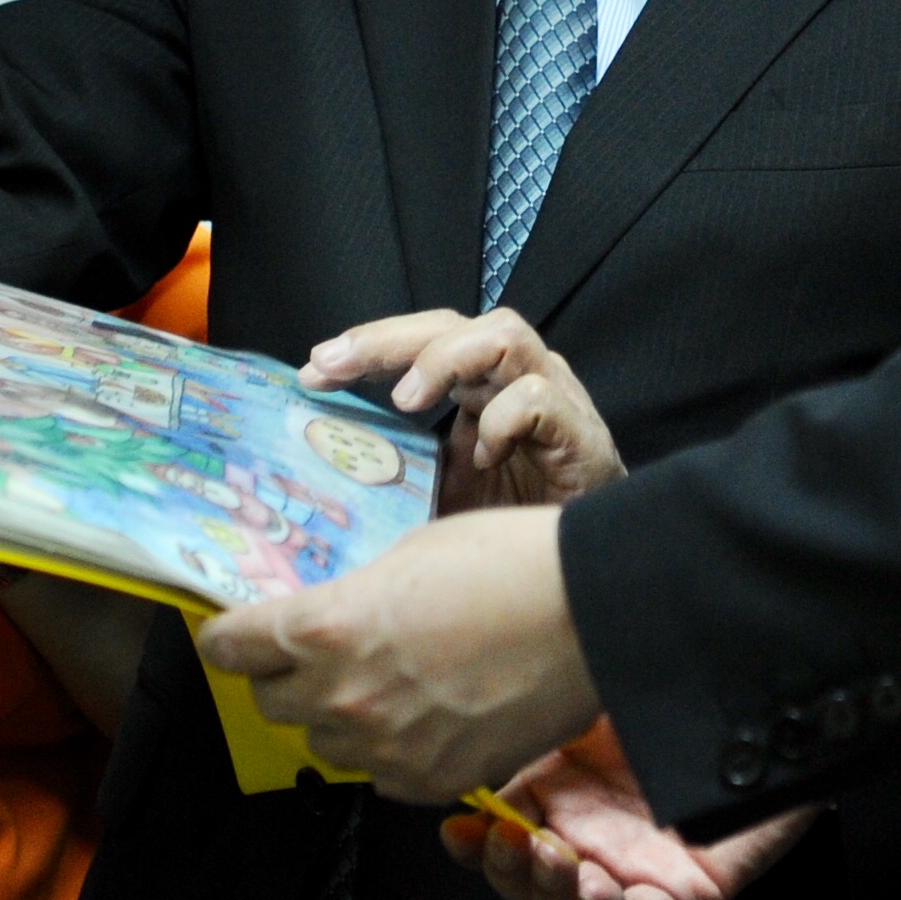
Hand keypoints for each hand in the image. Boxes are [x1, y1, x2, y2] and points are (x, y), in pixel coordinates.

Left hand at [193, 506, 595, 801]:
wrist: (593, 616)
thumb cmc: (509, 563)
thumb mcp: (410, 554)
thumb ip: (353, 597)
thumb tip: (332, 617)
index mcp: (326, 627)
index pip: (229, 648)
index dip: (229, 636)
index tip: (235, 634)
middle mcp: (343, 697)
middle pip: (269, 701)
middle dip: (284, 674)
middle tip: (317, 652)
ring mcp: (386, 750)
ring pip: (325, 743)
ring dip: (338, 715)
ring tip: (384, 682)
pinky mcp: (431, 783)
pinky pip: (381, 774)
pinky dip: (390, 748)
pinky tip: (426, 712)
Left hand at [301, 308, 627, 510]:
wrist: (587, 576)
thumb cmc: (516, 536)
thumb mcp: (440, 498)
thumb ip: (398, 473)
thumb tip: (322, 476)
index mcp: (482, 389)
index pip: (422, 340)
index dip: (368, 348)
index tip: (313, 373)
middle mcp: (517, 380)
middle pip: (453, 323)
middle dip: (386, 339)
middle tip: (332, 365)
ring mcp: (555, 401)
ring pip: (503, 335)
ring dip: (445, 359)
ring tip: (407, 399)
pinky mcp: (581, 435)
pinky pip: (538, 398)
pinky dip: (502, 419)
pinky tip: (484, 456)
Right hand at [445, 720, 813, 899]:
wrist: (770, 709)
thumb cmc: (682, 695)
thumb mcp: (600, 685)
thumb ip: (550, 692)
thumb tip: (493, 682)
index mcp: (558, 789)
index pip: (496, 828)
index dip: (471, 838)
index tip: (457, 826)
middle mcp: (588, 834)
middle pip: (523, 876)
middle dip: (503, 865)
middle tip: (504, 838)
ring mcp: (631, 868)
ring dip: (550, 890)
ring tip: (551, 857)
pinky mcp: (681, 894)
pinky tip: (599, 887)